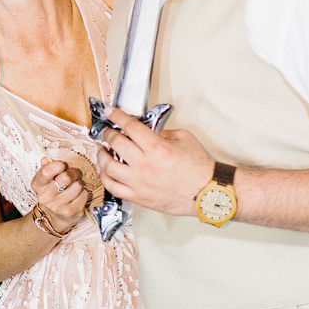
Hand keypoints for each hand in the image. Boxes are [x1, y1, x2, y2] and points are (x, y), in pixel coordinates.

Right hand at [30, 158, 87, 232]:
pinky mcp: (70, 212)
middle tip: (73, 174)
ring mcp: (58, 206)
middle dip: (73, 172)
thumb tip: (45, 159)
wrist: (54, 217)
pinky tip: (77, 196)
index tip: (62, 165)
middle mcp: (45, 197)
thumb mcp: (46, 180)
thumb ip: (46, 168)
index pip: (46, 172)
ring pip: (77, 185)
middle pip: (66, 177)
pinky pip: (84, 194)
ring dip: (78, 184)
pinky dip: (83, 193)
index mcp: (38, 185)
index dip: (57, 165)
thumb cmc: (53, 192)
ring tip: (74, 187)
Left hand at [95, 107, 213, 216]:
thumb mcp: (184, 138)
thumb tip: (148, 132)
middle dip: (107, 133)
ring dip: (102, 155)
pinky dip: (106, 177)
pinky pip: (113, 187)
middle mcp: (145, 164)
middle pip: (115, 143)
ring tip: (102, 150)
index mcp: (157, 147)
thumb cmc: (199, 168)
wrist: (207, 192)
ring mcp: (140, 182)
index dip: (117, 116)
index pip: (129, 126)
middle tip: (107, 131)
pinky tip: (106, 171)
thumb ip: (163, 133)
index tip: (110, 111)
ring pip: (109, 166)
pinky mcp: (139, 197)